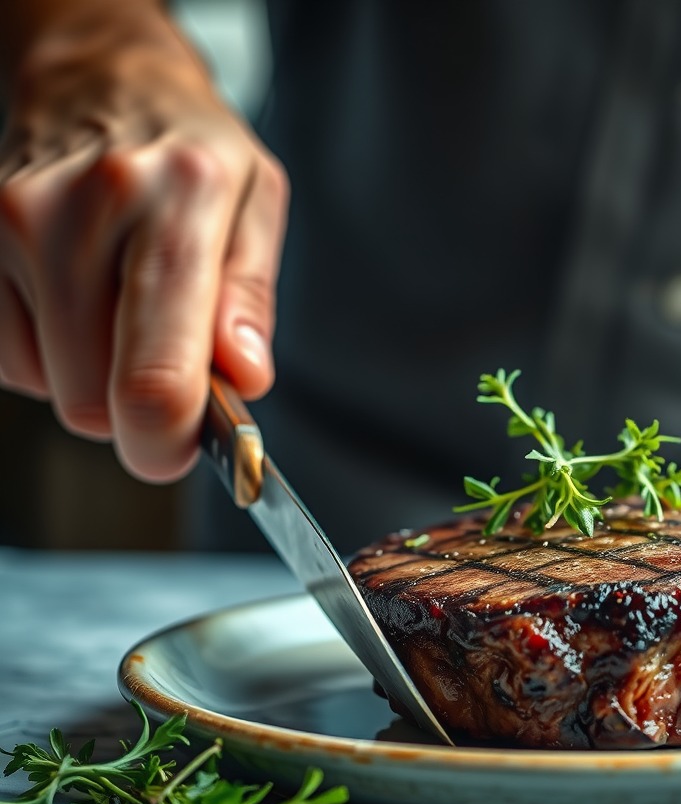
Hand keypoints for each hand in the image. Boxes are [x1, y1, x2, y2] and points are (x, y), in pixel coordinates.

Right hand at [0, 3, 288, 481]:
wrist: (103, 82)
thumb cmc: (193, 155)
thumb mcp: (257, 209)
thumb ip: (251, 302)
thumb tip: (243, 380)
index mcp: (174, 204)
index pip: (155, 374)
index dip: (166, 440)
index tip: (181, 445)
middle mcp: (79, 211)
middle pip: (92, 401)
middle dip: (138, 407)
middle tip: (166, 360)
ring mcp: (10, 224)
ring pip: (50, 388)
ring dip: (94, 376)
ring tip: (120, 307)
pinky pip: (11, 362)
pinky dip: (51, 355)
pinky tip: (78, 302)